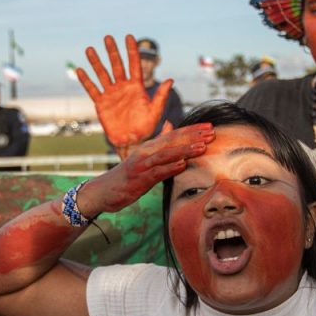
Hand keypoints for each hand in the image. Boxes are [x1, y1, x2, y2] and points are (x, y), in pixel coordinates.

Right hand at [76, 34, 172, 154]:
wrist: (131, 141)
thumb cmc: (146, 128)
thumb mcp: (155, 111)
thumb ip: (161, 96)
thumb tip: (171, 80)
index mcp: (136, 87)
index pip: (134, 65)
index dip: (132, 51)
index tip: (129, 37)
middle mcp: (123, 87)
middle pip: (117, 65)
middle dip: (112, 52)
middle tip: (108, 37)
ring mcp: (111, 94)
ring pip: (102, 74)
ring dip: (96, 62)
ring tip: (90, 49)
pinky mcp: (101, 103)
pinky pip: (92, 90)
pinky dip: (86, 80)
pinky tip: (80, 70)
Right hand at [79, 123, 212, 214]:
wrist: (103, 190)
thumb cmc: (127, 175)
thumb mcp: (143, 156)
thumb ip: (158, 141)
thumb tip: (171, 125)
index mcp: (149, 146)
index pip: (174, 134)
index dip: (192, 129)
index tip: (210, 126)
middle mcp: (146, 152)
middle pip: (172, 140)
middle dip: (193, 136)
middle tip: (212, 133)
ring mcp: (142, 165)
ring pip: (166, 154)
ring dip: (185, 150)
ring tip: (202, 147)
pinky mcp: (139, 179)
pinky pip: (157, 172)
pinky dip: (170, 168)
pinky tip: (183, 165)